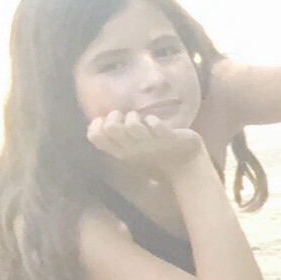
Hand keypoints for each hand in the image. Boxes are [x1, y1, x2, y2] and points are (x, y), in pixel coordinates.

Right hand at [82, 108, 210, 176]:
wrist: (185, 163)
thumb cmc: (153, 152)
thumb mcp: (130, 147)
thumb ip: (116, 136)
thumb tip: (99, 117)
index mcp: (120, 152)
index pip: (95, 137)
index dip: (96, 125)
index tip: (105, 120)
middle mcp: (132, 149)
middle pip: (112, 128)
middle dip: (115, 116)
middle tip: (124, 116)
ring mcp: (150, 144)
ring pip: (133, 125)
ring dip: (134, 116)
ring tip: (140, 118)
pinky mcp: (168, 138)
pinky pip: (156, 125)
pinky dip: (153, 120)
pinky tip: (154, 121)